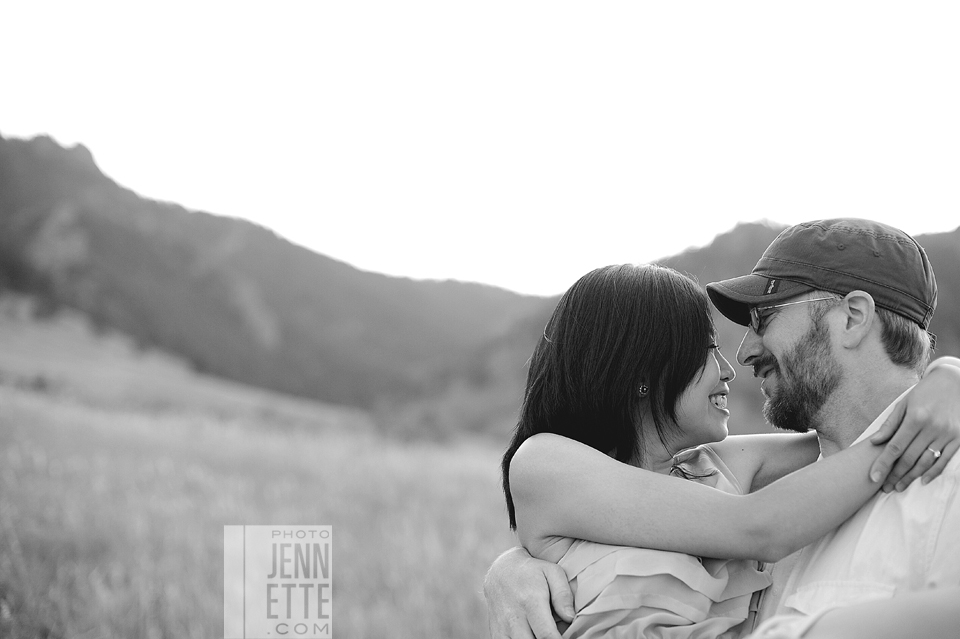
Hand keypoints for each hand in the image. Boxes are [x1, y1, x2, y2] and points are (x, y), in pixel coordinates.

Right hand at [483, 546, 573, 638]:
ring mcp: (502, 627)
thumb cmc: (531, 572)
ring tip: (542, 634)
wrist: (500, 571)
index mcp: (531, 601)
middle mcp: (514, 617)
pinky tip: (531, 635)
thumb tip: (570, 617)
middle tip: (555, 635)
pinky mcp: (496, 633)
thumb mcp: (552, 572)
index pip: (546, 635)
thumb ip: (563, 595)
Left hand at [869, 358, 959, 491]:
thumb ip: (890, 424)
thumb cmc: (925, 392)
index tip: (873, 478)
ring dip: (911, 477)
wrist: (955, 382)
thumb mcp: (904, 403)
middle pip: (909, 458)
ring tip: (898, 487)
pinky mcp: (959, 438)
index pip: (895, 447)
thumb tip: (875, 442)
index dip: (883, 464)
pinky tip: (922, 481)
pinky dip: (933, 472)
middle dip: (895, 475)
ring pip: (926, 462)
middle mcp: (932, 428)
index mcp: (916, 418)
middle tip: (884, 488)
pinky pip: (945, 460)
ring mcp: (947, 434)